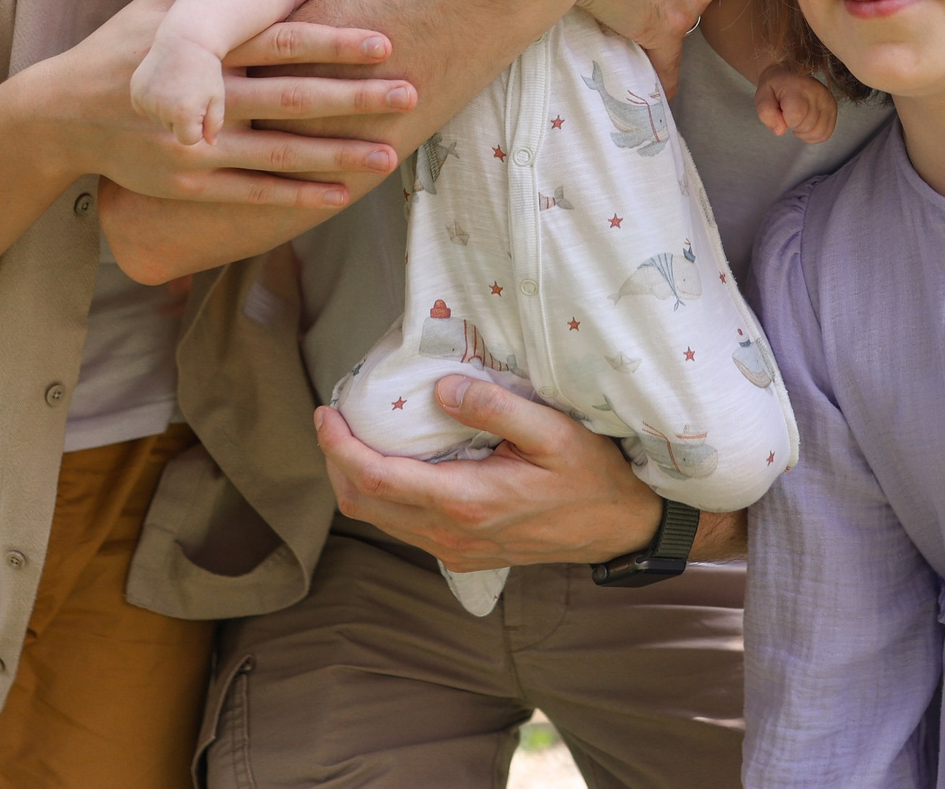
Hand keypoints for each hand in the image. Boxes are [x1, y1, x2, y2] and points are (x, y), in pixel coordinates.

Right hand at [27, 0, 415, 209]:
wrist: (60, 115)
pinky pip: (252, 193)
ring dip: (338, 155)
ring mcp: (195, 145)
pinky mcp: (188, 183)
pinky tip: (339, 194)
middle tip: (409, 93)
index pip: (280, 43)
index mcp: (205, 47)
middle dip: (353, 99)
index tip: (383, 40)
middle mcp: (204, 98)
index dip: (333, 42)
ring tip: (390, 153)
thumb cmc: (120, 46)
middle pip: (290, 99)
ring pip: (279, 153)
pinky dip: (297, 196)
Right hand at [129, 25, 228, 145]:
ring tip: (177, 85)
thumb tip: (210, 145)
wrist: (185, 39)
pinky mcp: (135, 90)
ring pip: (157, 118)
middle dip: (181, 117)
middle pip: (171, 129)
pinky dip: (152, 101)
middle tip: (189, 91)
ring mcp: (145, 98)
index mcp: (183, 113)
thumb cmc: (207, 69)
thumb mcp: (217, 97)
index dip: (197, 125)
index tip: (201, 107)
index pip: (188, 140)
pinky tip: (163, 84)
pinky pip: (144, 108)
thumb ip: (214, 124)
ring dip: (166, 109)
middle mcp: (160, 108)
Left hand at [314, 376, 662, 568]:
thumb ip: (496, 407)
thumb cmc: (592, 476)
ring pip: (380, 520)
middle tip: (334, 420)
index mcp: (466, 502)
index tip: (326, 412)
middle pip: (364, 504)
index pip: (376, 478)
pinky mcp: (461, 554)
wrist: (618, 528)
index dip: (339, 447)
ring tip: (357, 436)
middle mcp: (450, 534)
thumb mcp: (553, 431)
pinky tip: (395, 464)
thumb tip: (441, 389)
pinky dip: (383, 495)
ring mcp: (454, 550)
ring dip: (356, 479)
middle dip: (336, 462)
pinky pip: (403, 527)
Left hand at [755, 66, 837, 144]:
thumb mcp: (762, 96)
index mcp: (798, 87)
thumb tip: (780, 131)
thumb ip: (766, 113)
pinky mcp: (833, 108)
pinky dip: (813, 136)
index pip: (796, 116)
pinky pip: (825, 134)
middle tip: (788, 113)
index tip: (781, 111)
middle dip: (793, 126)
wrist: (788, 74)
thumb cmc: (774, 87)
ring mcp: (828, 101)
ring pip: (818, 133)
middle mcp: (818, 93)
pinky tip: (805, 126)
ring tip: (796, 120)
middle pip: (807, 126)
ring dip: (804, 133)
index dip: (785, 121)